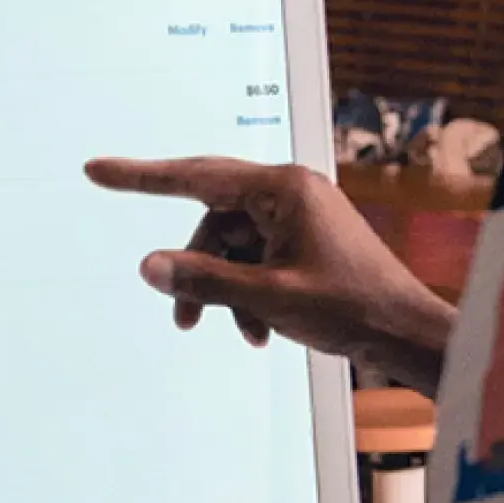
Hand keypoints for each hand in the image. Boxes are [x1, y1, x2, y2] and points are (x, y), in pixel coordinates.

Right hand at [85, 156, 454, 391]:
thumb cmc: (353, 307)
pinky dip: (248, 292)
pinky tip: (258, 330)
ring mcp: (300, 216)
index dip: (141, 177)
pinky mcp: (306, 241)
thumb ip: (205, 281)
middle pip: (213, 219)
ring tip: (236, 331)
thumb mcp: (268, 298)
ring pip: (233, 246)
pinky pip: (256, 259)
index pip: (195, 176)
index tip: (98, 171)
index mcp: (284, 189)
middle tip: (173, 306)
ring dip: (225, 289)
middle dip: (194, 265)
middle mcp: (291, 192)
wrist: (405, 331)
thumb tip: (151, 266)